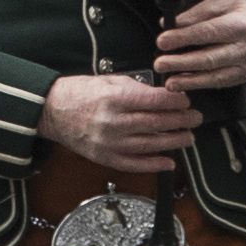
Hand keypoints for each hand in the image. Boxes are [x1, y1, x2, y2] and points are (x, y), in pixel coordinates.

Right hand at [46, 72, 203, 177]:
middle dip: (180, 121)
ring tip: (188, 137)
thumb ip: (136, 88)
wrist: (51, 110)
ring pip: (149, 145)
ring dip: (173, 142)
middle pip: (156, 123)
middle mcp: (113, 122)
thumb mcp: (108, 80)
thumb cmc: (79, 92)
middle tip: (195, 118)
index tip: (185, 101)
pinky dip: (153, 165)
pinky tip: (169, 162)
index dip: (175, 102)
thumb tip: (163, 96)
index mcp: (114, 98)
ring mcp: (109, 143)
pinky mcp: (104, 157)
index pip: (154, 101)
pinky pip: (134, 164)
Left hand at [152, 0, 245, 92]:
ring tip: (170, 82)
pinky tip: (188, 83)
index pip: (207, 33)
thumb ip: (196, 13)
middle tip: (160, 64)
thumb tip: (170, 24)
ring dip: (190, 80)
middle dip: (182, 63)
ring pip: (217, 76)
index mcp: (241, 24)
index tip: (162, 41)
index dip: (183, 38)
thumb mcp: (222, 0)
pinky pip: (224, 82)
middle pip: (210, 58)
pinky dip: (204, 84)